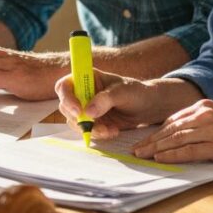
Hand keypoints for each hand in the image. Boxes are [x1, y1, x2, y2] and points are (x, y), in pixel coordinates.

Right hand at [55, 72, 177, 139]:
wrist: (148, 107)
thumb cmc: (136, 92)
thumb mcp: (123, 92)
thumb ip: (105, 100)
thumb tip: (88, 112)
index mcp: (87, 78)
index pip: (65, 85)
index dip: (67, 98)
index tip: (78, 110)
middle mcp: (82, 93)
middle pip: (65, 106)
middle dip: (78, 118)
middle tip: (95, 125)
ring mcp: (86, 108)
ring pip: (74, 121)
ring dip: (90, 129)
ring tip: (110, 130)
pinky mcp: (93, 122)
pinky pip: (86, 131)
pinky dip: (98, 134)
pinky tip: (113, 131)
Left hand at [132, 99, 212, 163]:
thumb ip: (205, 123)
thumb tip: (187, 135)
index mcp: (205, 107)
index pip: (174, 119)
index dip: (157, 130)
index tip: (145, 139)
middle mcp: (204, 115)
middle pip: (170, 128)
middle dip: (150, 139)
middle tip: (135, 149)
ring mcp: (210, 130)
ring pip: (175, 138)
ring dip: (156, 147)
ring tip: (142, 155)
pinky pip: (189, 150)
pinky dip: (172, 155)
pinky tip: (160, 158)